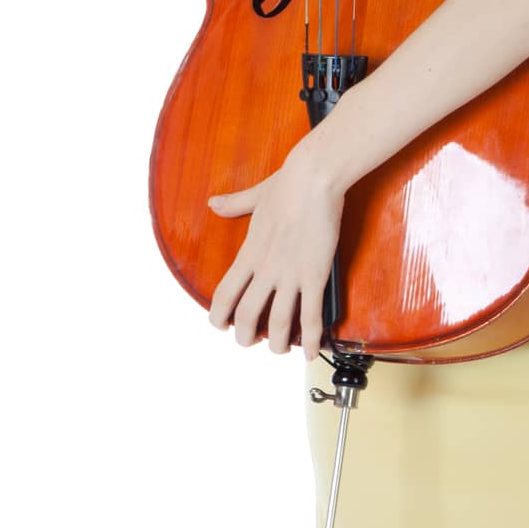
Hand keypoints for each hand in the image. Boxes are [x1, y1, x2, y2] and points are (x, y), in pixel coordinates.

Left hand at [207, 135, 344, 360]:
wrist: (314, 177)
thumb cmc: (287, 182)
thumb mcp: (255, 196)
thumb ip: (234, 204)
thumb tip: (214, 202)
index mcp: (248, 253)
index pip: (224, 295)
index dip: (218, 317)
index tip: (221, 325)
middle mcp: (265, 269)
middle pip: (246, 318)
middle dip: (245, 338)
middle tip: (251, 341)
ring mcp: (290, 275)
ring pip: (277, 324)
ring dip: (276, 344)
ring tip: (280, 349)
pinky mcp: (315, 275)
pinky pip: (310, 316)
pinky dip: (310, 338)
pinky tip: (311, 350)